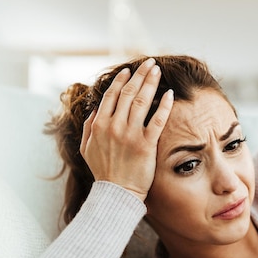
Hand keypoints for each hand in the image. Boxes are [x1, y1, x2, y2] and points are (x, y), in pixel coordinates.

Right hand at [80, 58, 173, 201]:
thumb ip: (88, 127)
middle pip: (128, 93)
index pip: (111, 95)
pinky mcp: (146, 144)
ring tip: (158, 71)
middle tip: (150, 63)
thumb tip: (95, 109)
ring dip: (150, 83)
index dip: (121, 80)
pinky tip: (170, 94)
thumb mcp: (87, 149)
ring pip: (141, 101)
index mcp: (99, 125)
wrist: (116, 194)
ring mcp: (130, 134)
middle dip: (140, 75)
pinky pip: (157, 120)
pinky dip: (164, 105)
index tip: (130, 70)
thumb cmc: (104, 173)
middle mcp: (114, 126)